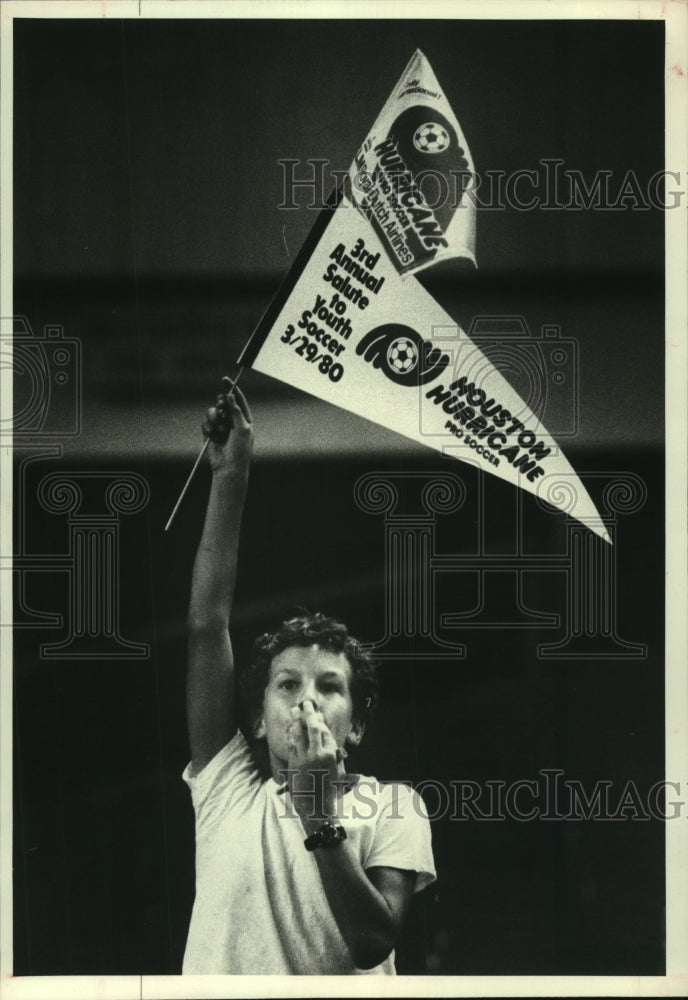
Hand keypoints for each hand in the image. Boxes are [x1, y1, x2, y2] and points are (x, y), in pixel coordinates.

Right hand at [201, 378, 252, 473]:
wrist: (228, 468)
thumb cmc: (240, 450)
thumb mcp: (242, 429)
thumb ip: (236, 411)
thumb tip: (230, 396)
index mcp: (244, 419)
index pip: (238, 400)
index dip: (231, 389)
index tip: (225, 379)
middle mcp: (232, 421)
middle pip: (223, 403)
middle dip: (220, 404)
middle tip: (221, 408)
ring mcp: (220, 426)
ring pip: (212, 411)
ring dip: (214, 419)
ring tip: (219, 431)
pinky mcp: (210, 432)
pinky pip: (205, 422)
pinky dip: (208, 427)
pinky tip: (212, 436)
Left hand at [286, 701, 340, 824]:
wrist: (317, 810)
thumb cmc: (330, 792)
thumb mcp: (338, 772)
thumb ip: (335, 756)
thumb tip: (331, 744)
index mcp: (331, 754)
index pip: (325, 731)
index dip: (320, 721)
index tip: (317, 715)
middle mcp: (318, 753)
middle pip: (313, 727)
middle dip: (309, 713)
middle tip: (307, 703)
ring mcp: (304, 758)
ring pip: (300, 734)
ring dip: (297, 720)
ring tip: (295, 711)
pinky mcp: (294, 764)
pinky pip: (292, 745)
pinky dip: (291, 735)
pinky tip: (290, 729)